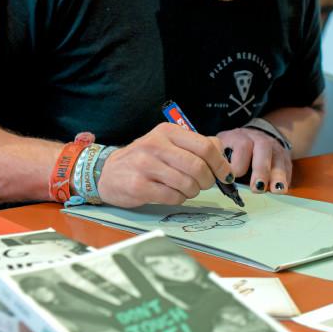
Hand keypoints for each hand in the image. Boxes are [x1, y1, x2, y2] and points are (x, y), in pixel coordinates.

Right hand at [96, 123, 231, 206]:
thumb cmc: (143, 159)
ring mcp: (145, 165)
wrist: (107, 172)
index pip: (205, 146)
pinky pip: (172, 197)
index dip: (220, 164)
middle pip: (198, 167)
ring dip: (192, 192)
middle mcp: (155, 145)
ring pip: (187, 184)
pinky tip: (170, 194)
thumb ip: (195, 146)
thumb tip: (222, 158)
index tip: (225, 175)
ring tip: (184, 189)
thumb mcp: (167, 143)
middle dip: (207, 181)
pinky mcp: (139, 185)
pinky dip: (178, 199)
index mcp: (167, 132)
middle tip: (203, 185)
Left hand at [218, 126, 291, 193]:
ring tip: (276, 190)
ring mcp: (274, 147)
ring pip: (278, 158)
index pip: (242, 145)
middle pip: (263, 149)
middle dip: (261, 170)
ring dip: (278, 176)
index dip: (238, 163)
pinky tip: (282, 188)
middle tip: (257, 187)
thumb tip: (221, 180)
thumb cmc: (233, 148)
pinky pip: (287, 166)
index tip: (233, 177)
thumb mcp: (222, 148)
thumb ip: (221, 160)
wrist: (255, 135)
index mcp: (239, 136)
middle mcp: (259, 138)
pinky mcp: (284, 156)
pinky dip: (286, 178)